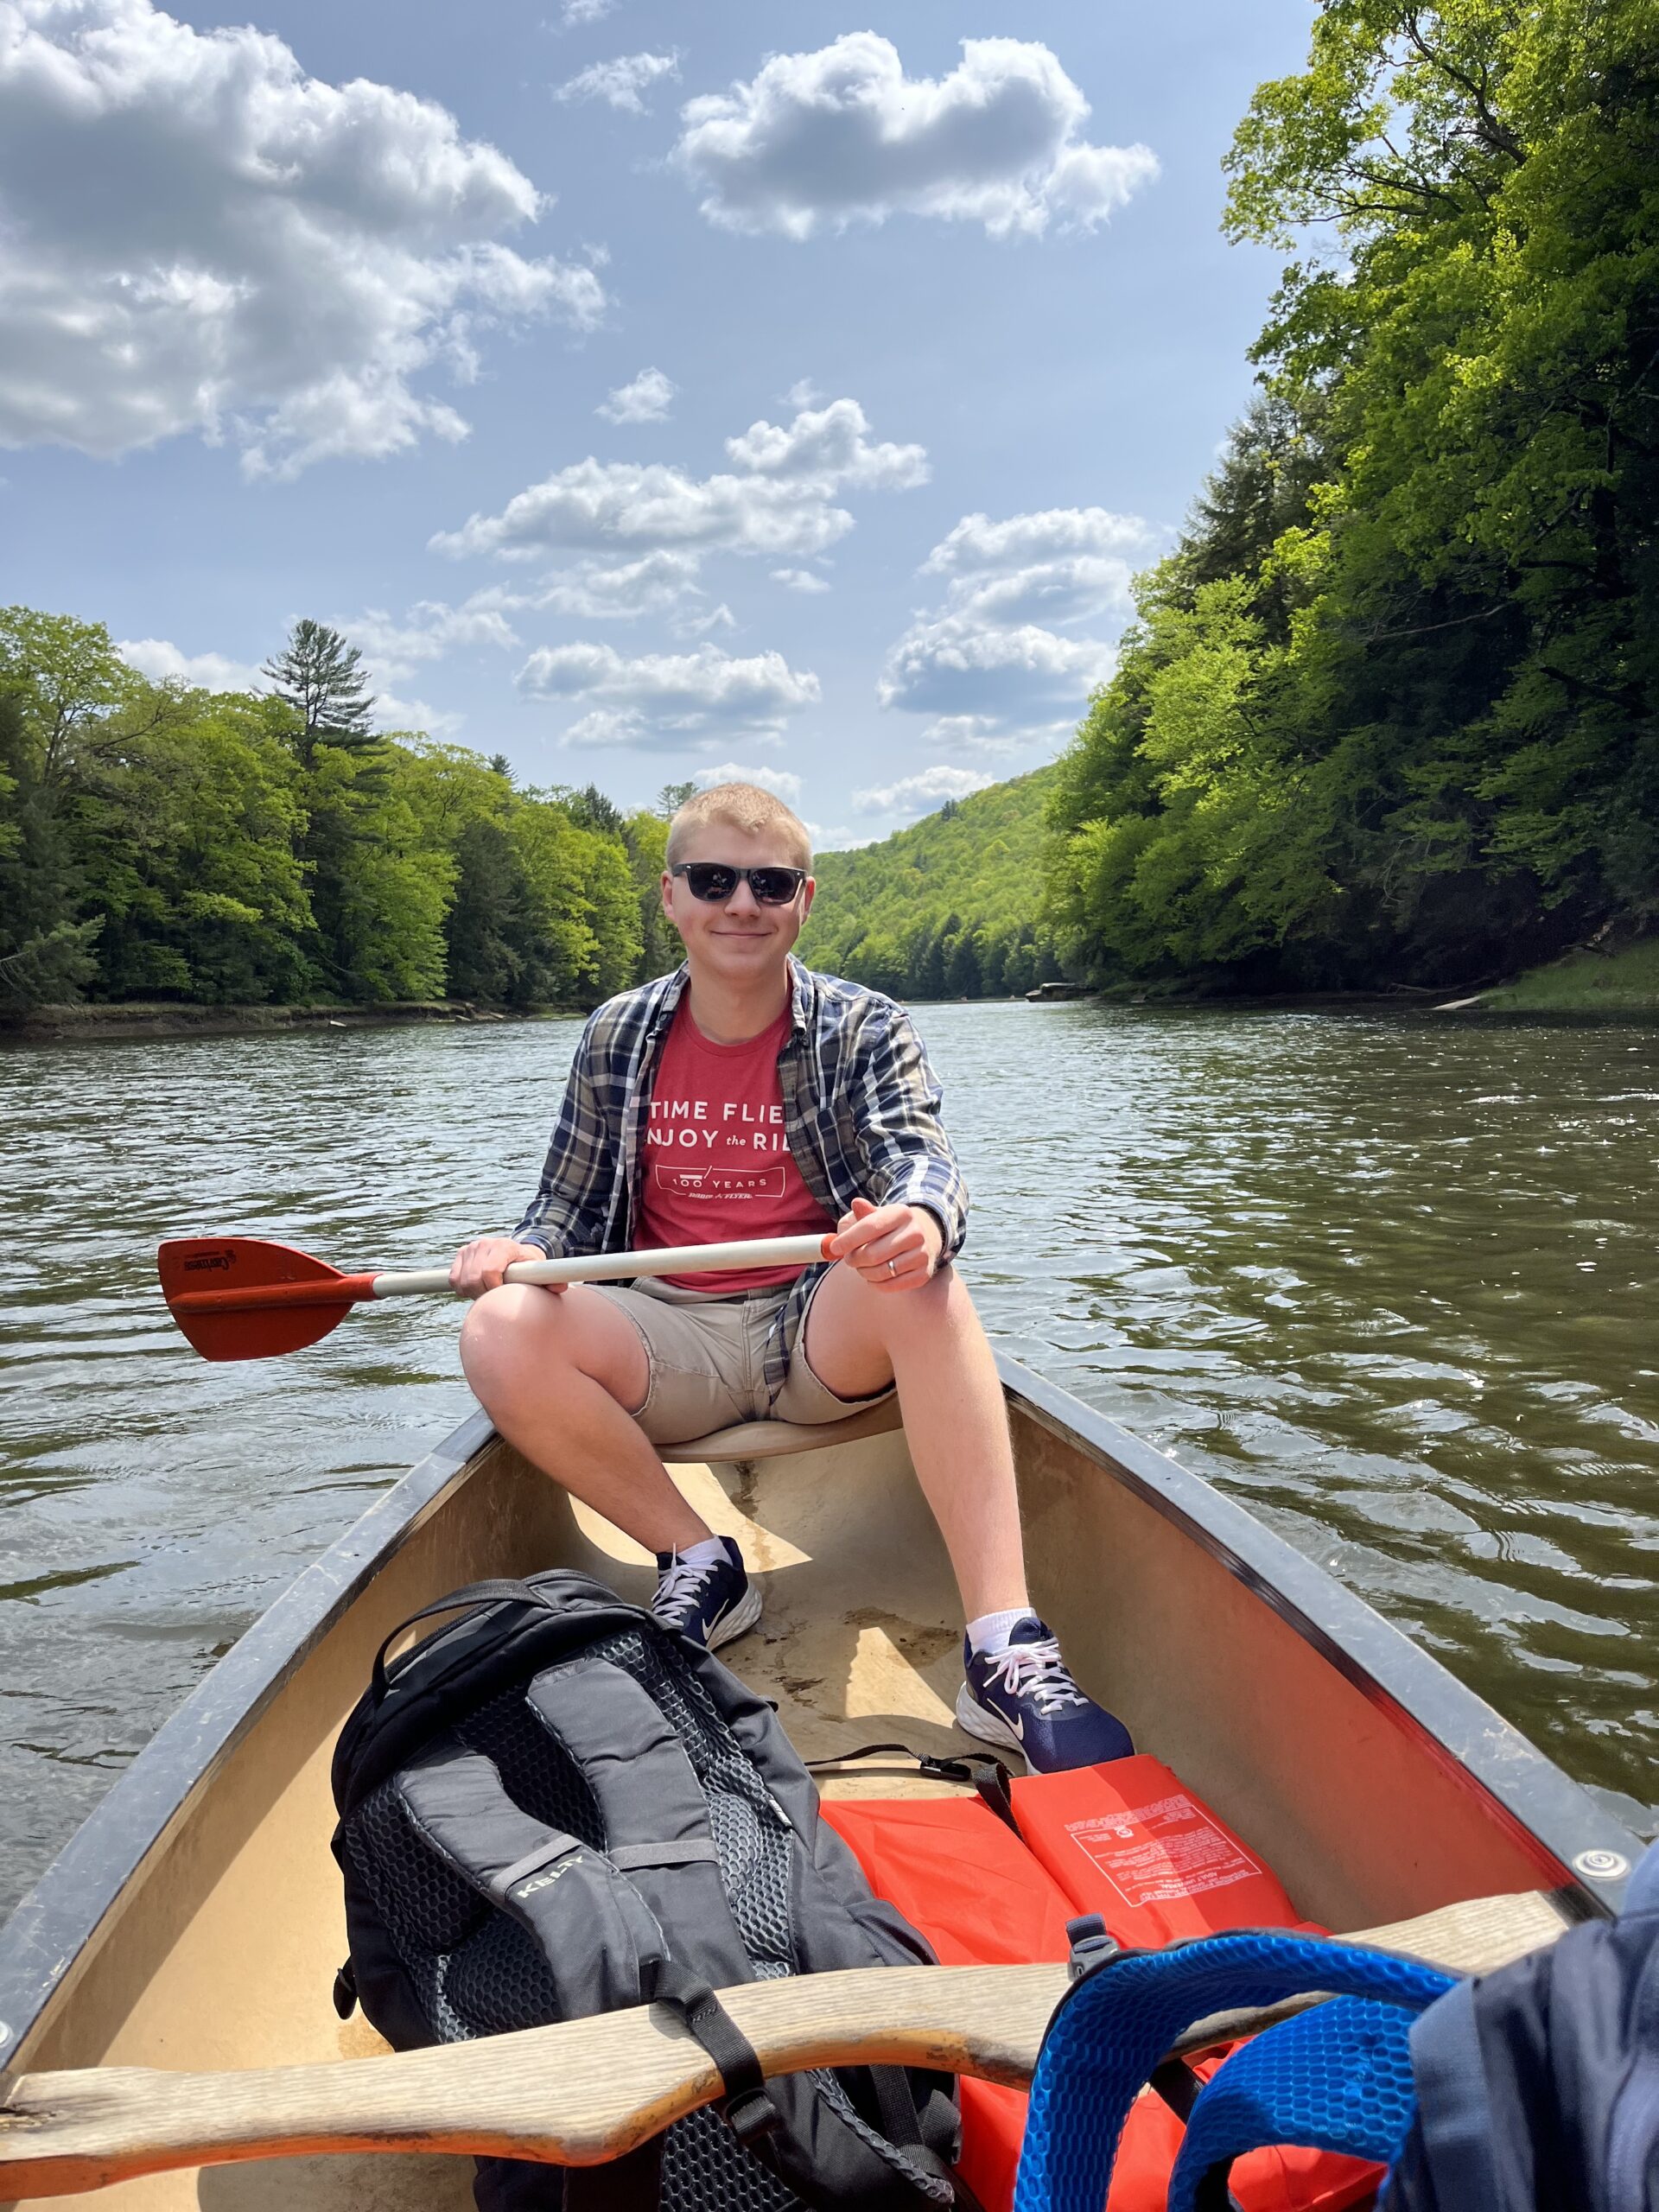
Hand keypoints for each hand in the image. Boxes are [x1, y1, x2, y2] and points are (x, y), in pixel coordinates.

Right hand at [449, 1238, 554, 1298]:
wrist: (516, 1252)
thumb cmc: (529, 1264)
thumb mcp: (540, 1270)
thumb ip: (551, 1278)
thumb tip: (561, 1287)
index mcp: (504, 1247)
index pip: (489, 1272)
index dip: (494, 1288)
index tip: (502, 1295)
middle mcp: (484, 1244)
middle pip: (473, 1280)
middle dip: (484, 1293)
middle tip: (496, 1296)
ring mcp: (471, 1248)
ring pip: (462, 1282)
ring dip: (473, 1292)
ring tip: (489, 1290)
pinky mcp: (461, 1254)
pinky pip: (454, 1279)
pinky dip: (462, 1288)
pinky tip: (477, 1286)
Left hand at [827, 1196, 942, 1293]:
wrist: (923, 1236)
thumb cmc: (889, 1227)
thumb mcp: (876, 1215)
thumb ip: (862, 1213)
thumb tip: (856, 1204)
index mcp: (901, 1213)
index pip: (870, 1227)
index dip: (848, 1240)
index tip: (834, 1247)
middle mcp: (915, 1232)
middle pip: (873, 1254)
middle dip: (854, 1259)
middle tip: (849, 1259)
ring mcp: (922, 1254)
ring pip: (882, 1272)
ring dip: (864, 1272)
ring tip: (862, 1266)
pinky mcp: (923, 1274)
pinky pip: (891, 1286)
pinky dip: (876, 1284)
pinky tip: (875, 1276)